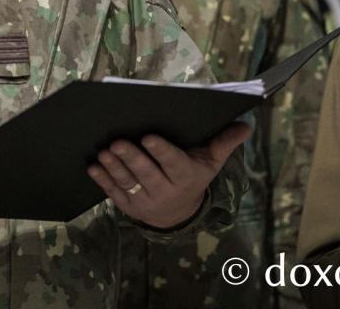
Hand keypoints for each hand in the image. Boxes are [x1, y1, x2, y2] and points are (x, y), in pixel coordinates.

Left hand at [88, 122, 250, 228]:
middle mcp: (165, 191)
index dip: (160, 151)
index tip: (148, 137)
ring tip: (104, 151)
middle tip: (116, 142)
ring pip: (128, 182)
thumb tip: (246, 124)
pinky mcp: (128, 207)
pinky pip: (114, 193)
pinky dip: (102, 180)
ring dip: (114, 167)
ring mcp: (145, 201)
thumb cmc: (193, 177)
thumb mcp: (210, 162)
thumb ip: (224, 142)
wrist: (178, 214)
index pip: (173, 163)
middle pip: (146, 173)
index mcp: (185, 177)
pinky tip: (92, 167)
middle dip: (131, 158)